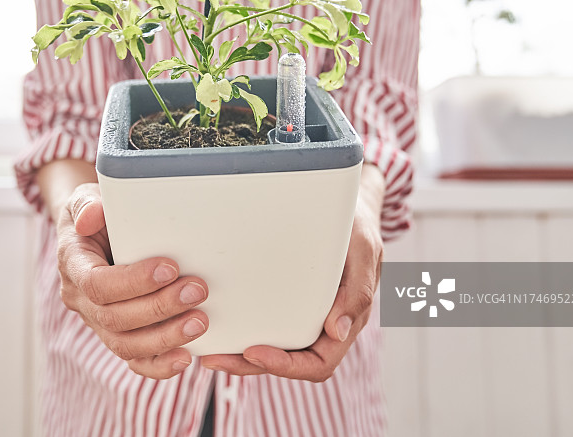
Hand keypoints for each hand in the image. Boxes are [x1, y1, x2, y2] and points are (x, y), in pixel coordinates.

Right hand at [56, 183, 209, 378]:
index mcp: (74, 266)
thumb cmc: (97, 215)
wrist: (94, 233)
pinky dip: (160, 365)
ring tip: (200, 321)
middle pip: (115, 318)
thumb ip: (89, 204)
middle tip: (197, 290)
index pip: (98, 284)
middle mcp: (81, 301)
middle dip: (160, 307)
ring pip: (126, 345)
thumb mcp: (87, 198)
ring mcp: (98, 323)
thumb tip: (93, 216)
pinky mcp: (118, 335)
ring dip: (165, 336)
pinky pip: (135, 361)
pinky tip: (186, 357)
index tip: (170, 267)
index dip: (134, 281)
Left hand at [200, 164, 384, 381]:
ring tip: (209, 353)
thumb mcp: (363, 250)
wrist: (348, 206)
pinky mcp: (290, 302)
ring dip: (242, 357)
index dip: (286, 365)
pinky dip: (245, 333)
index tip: (253, 351)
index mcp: (345, 320)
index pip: (318, 363)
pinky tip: (221, 327)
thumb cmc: (356, 226)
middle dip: (250, 365)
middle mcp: (324, 325)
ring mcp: (306, 315)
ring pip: (275, 350)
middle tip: (214, 359)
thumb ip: (356, 291)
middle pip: (288, 363)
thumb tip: (338, 332)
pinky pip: (269, 326)